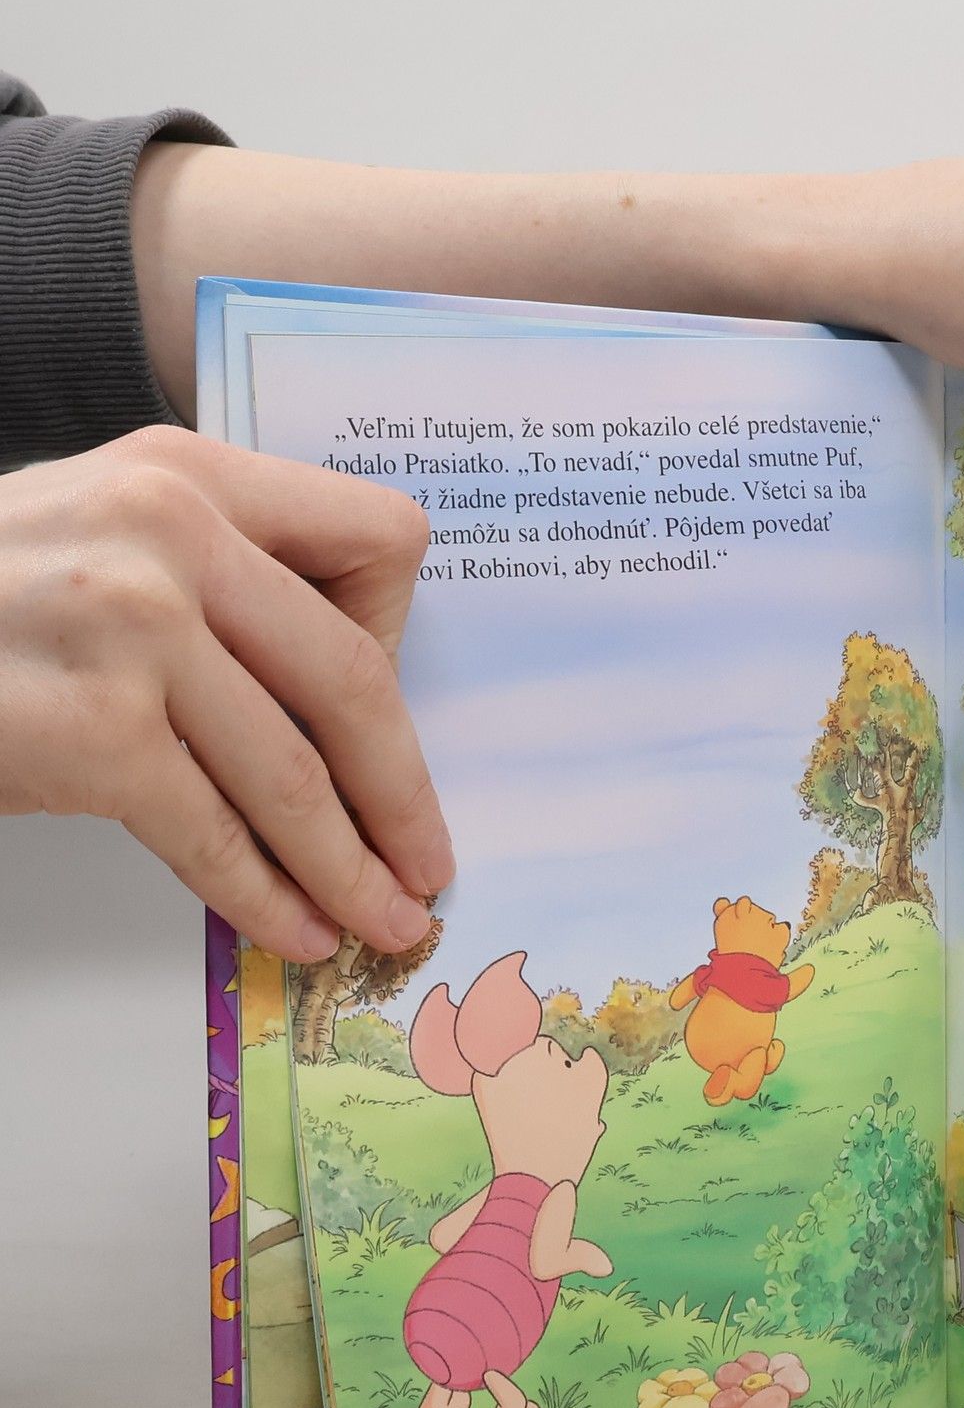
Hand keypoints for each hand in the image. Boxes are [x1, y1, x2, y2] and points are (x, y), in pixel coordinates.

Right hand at [0, 427, 450, 960]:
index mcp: (193, 476)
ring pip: (293, 776)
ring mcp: (130, 630)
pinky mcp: (90, 731)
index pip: (378, 538)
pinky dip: (267, 898)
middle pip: (351, 681)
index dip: (401, 632)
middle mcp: (170, 536)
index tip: (392, 714)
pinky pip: (213, 834)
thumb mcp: (108, 531)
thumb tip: (347, 710)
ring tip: (385, 922)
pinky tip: (298, 932)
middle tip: (429, 864)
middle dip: (402, 795)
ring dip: (350, 870)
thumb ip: (224, 577)